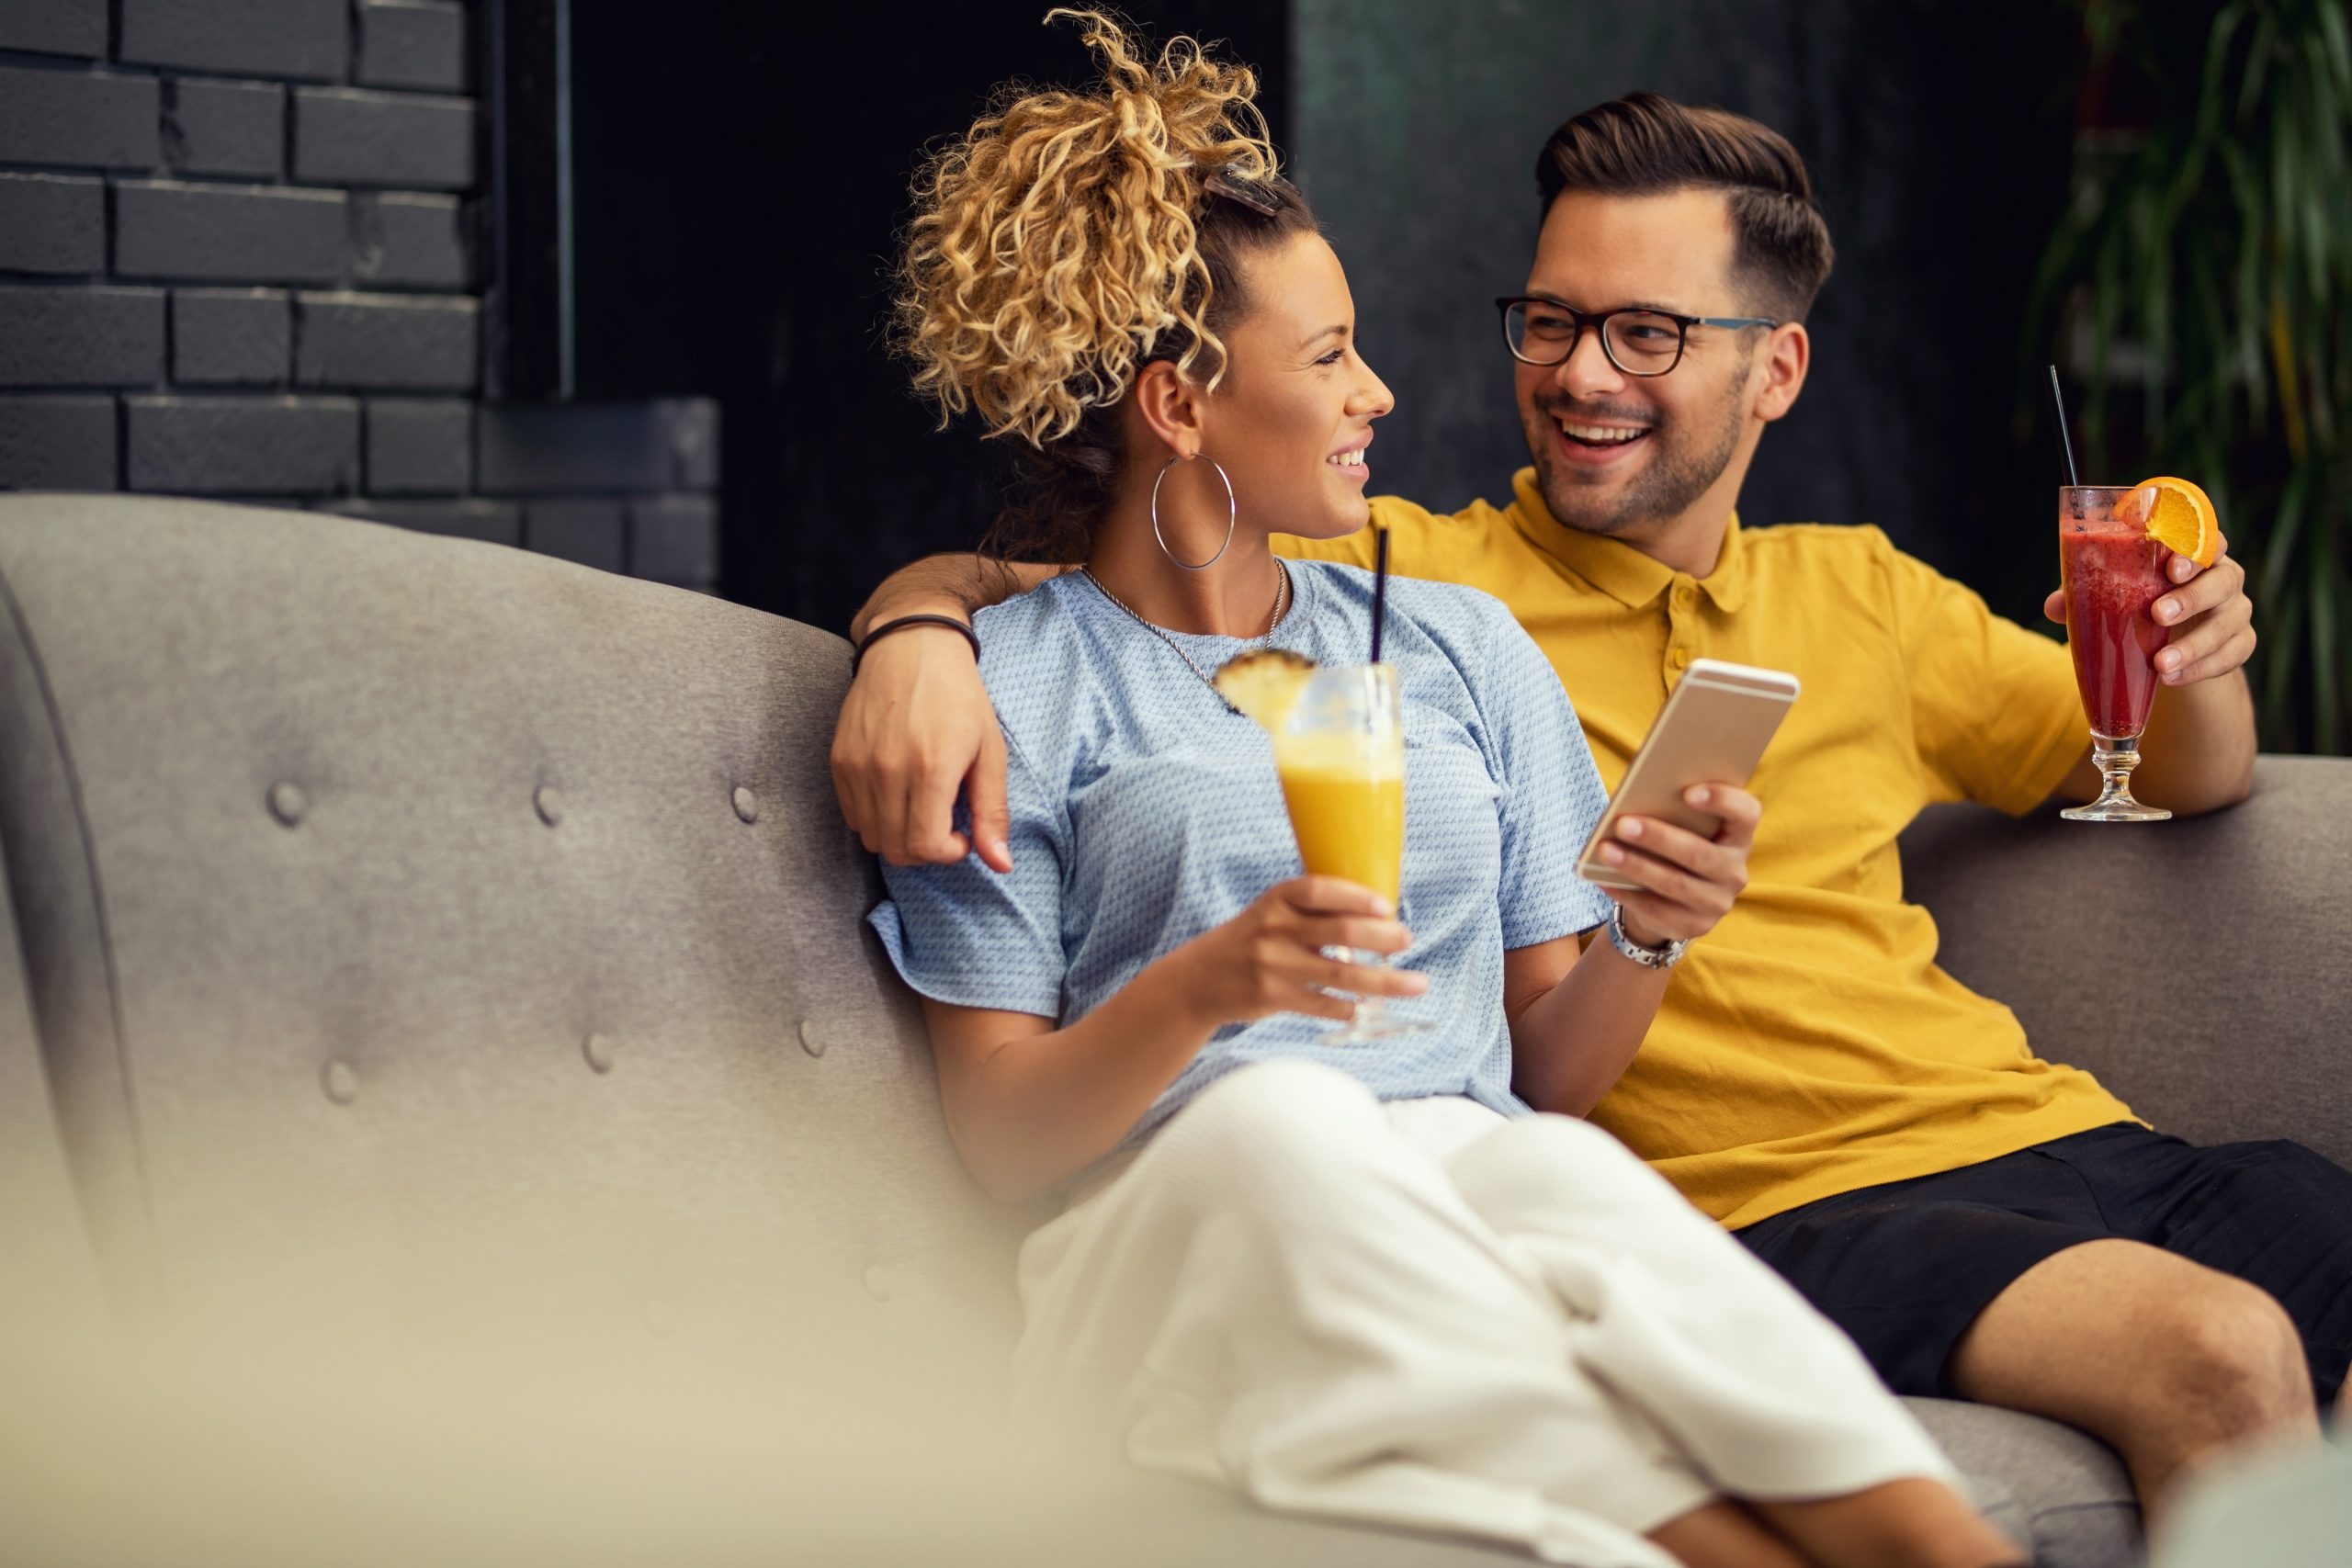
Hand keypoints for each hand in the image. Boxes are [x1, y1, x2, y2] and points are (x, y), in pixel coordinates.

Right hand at [830, 624, 1011, 870]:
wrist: (911, 646)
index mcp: (931, 768)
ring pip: (871, 837)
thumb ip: (992, 811)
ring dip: (898, 836)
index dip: (948, 853)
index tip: (961, 834)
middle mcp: (888, 770)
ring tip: (920, 808)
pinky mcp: (838, 759)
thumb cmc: (959, 697)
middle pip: (896, 850)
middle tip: (943, 823)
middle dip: (925, 849)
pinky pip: (851, 815)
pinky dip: (874, 818)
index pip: (925, 847)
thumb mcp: (989, 751)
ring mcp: (857, 765)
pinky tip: (897, 793)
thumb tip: (1001, 866)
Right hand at [1166, 876, 1427, 1027]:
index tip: (1386, 906)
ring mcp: (1273, 965)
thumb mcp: (1272, 913)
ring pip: (1340, 975)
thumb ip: (1313, 911)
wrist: (1198, 979)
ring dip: (1383, 982)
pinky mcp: (1272, 997)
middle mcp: (1273, 929)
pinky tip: (1367, 1008)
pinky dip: (1348, 1008)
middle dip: (1381, 938)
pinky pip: (1321, 1005)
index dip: (1356, 897)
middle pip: (1339, 932)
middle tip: (1408, 940)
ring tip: (1416, 984)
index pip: (1320, 890)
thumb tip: (1379, 916)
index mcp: (1276, 899)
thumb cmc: (1250, 940)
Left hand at [1595, 784, 1758, 947]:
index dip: (1722, 800)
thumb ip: (1671, 809)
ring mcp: (1718, 902)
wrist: (1675, 899)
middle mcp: (1734, 871)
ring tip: (1605, 850)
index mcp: (1738, 835)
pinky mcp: (1695, 925)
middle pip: (1699, 853)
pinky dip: (1628, 893)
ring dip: (1637, 866)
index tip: (1688, 791)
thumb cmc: (1675, 844)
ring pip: (1675, 884)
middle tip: (1623, 824)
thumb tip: (1634, 797)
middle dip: (1658, 837)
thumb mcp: (1681, 826)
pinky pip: (1658, 910)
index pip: (1745, 814)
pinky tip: (1603, 880)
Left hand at [2042, 533, 2255, 686]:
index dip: (2192, 549)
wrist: (2167, 646)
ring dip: (2195, 644)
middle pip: (2224, 578)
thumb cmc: (2137, 606)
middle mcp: (2222, 575)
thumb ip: (2085, 594)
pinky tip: (2172, 678)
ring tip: (2160, 663)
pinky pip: (2233, 654)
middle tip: (2158, 614)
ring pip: (2230, 621)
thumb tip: (2054, 605)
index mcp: (2192, 552)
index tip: (2169, 566)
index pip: (2205, 537)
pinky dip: (2202, 668)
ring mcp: (2235, 609)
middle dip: (2192, 597)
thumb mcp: (2112, 596)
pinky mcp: (2240, 642)